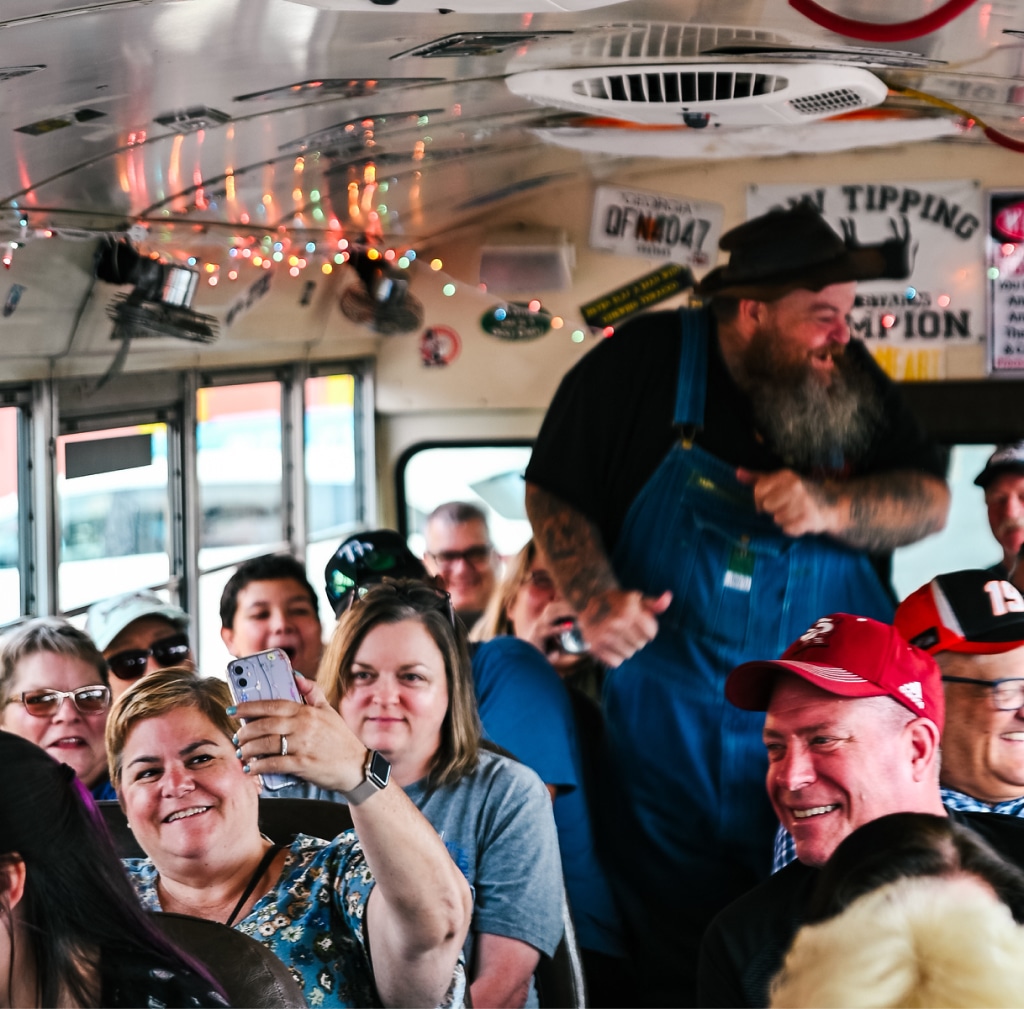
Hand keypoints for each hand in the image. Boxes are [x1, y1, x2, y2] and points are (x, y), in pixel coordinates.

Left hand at [233, 674, 367, 793]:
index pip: (272, 705)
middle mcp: (303, 726)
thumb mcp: (329, 710)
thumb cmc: (339, 737)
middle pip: (264, 725)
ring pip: (266, 744)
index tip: (233, 709)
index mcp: (307, 711)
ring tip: (242, 752)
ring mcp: (303, 746)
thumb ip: (312, 691)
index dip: (249, 706)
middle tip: (237, 736)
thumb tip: (295, 674)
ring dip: (248, 749)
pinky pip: (274, 764)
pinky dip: (259, 766)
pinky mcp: (303, 765)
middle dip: (245, 731)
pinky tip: (251, 768)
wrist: (356, 765)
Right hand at [577, 588, 671, 667]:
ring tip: (617, 636)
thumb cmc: (614, 601)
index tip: (639, 623)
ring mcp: (605, 636)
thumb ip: (653, 603)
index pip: (652, 633)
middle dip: (637, 638)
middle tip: (625, 628)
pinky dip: (615, 656)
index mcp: (629, 610)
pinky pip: (616, 661)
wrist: (584, 603)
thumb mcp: (634, 598)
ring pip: (629, 654)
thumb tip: (668, 598)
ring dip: (626, 647)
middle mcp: (617, 623)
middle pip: (641, 644)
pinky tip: (610, 644)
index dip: (648, 628)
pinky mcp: (595, 647)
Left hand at [736, 467, 837, 537]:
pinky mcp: (809, 518)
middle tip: (786, 507)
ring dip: (784, 520)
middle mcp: (794, 486)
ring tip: (795, 513)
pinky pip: (788, 530)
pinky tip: (801, 521)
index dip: (760, 500)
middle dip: (773, 510)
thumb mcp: (780, 481)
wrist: (832, 504)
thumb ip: (758, 478)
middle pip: (766, 506)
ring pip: (777, 519)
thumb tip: (737, 473)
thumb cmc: (800, 492)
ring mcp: (803, 502)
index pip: (758, 490)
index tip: (768, 502)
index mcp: (785, 475)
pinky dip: (793, 529)